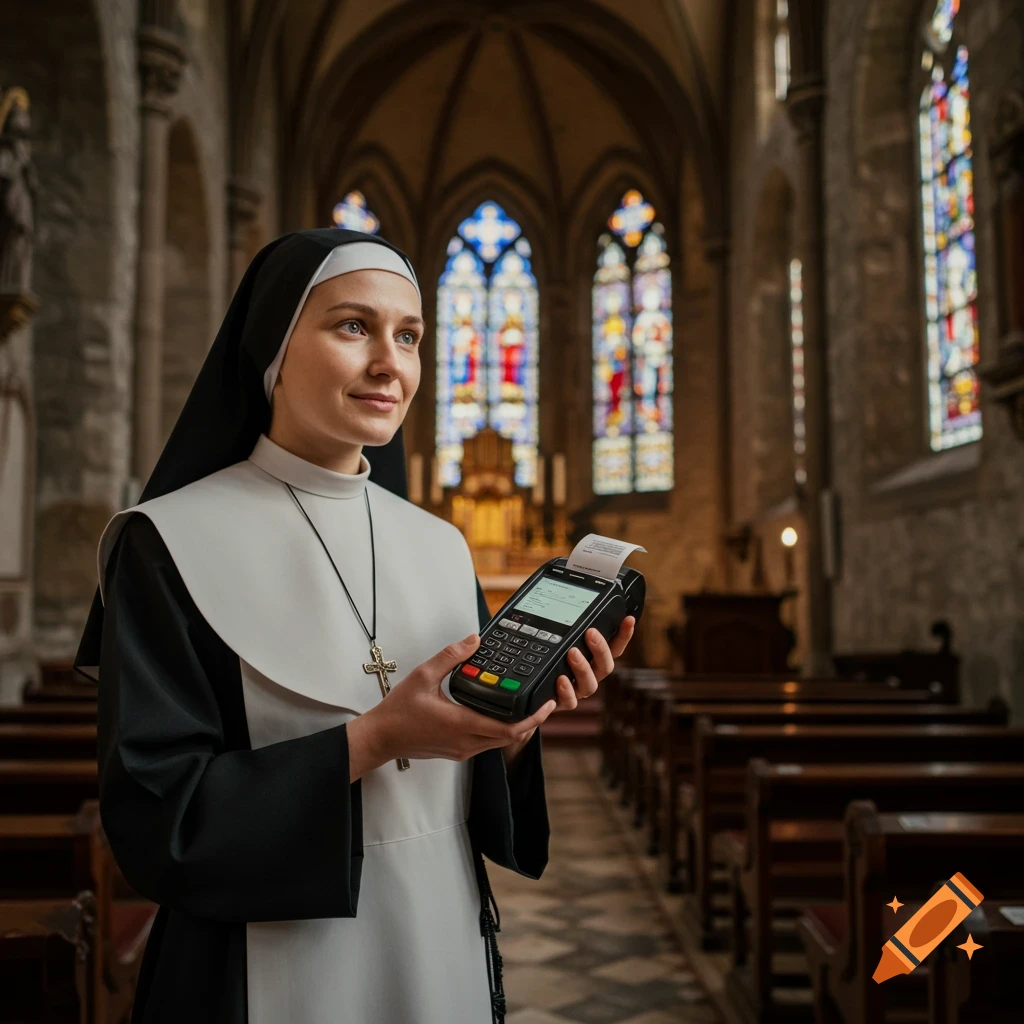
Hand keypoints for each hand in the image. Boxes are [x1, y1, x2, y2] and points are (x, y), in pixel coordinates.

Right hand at [347, 634, 556, 779]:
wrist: (380, 738)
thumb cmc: (398, 710)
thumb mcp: (423, 675)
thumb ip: (451, 656)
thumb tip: (474, 640)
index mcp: (461, 724)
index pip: (509, 729)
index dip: (533, 718)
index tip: (547, 704)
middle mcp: (466, 742)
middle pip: (511, 737)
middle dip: (532, 721)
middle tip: (544, 702)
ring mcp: (462, 750)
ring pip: (500, 742)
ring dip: (517, 727)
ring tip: (527, 706)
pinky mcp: (457, 751)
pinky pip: (487, 744)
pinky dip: (500, 731)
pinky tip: (500, 714)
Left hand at [502, 615, 635, 765]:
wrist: (530, 691)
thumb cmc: (547, 659)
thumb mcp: (555, 640)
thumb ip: (564, 626)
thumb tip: (561, 597)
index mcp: (592, 659)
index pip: (614, 647)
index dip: (624, 635)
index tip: (628, 619)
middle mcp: (590, 675)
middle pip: (606, 666)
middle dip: (601, 649)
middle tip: (591, 633)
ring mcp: (577, 690)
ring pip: (591, 685)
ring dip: (583, 668)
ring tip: (572, 653)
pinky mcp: (562, 702)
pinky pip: (570, 701)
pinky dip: (566, 691)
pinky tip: (560, 680)